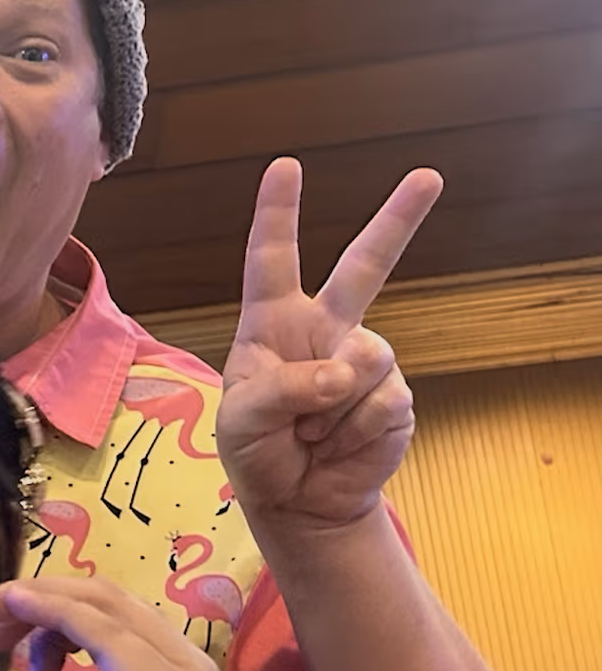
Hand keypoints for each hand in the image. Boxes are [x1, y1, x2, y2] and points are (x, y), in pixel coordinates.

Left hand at [217, 157, 441, 535]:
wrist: (299, 502)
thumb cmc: (259, 451)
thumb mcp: (243, 420)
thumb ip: (282, 389)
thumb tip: (343, 372)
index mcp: (273, 326)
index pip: (271, 262)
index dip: (277, 215)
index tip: (285, 168)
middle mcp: (323, 331)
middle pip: (364, 267)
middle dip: (398, 221)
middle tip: (428, 177)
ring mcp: (363, 360)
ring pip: (364, 359)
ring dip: (330, 408)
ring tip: (310, 432)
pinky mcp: (394, 395)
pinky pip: (380, 401)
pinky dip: (351, 432)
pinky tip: (336, 445)